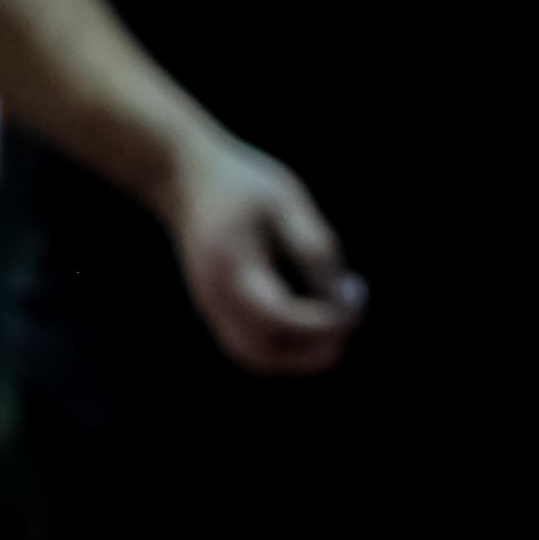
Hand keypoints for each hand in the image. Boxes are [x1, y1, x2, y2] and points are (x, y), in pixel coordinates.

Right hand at [163, 137, 364, 374]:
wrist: (184, 179)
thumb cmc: (241, 183)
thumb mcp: (284, 200)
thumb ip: (314, 246)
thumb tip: (343, 297)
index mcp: (231, 270)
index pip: (278, 320)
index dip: (322, 322)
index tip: (353, 292)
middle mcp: (216, 299)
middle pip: (268, 354)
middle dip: (319, 346)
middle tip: (353, 308)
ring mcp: (212, 310)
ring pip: (261, 360)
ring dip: (306, 352)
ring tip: (340, 312)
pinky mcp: (219, 312)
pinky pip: (255, 350)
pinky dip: (290, 347)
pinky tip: (317, 313)